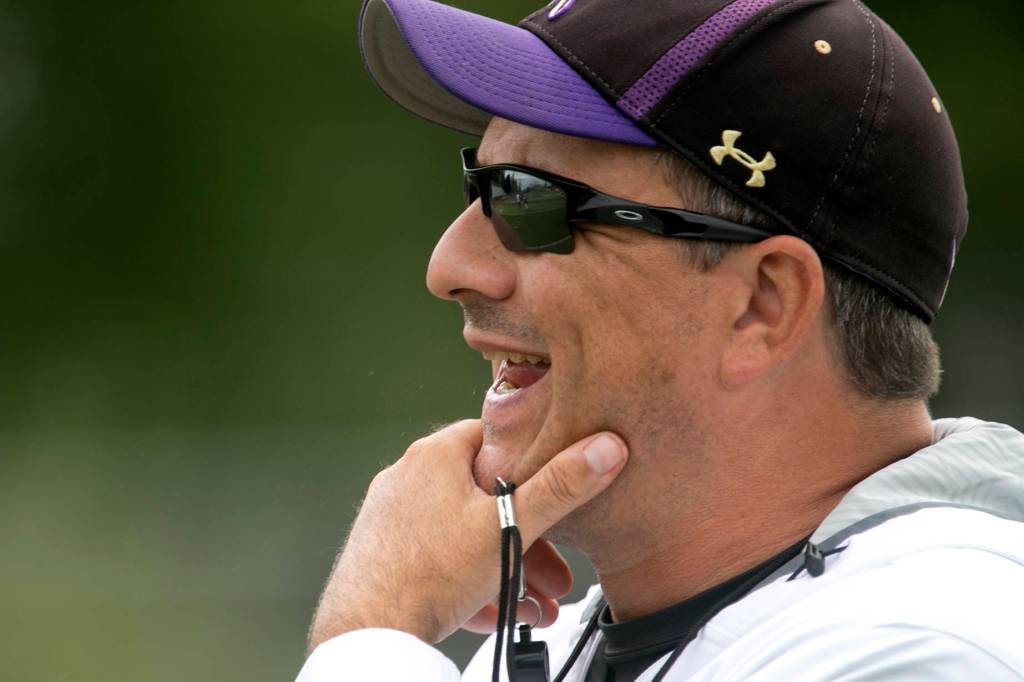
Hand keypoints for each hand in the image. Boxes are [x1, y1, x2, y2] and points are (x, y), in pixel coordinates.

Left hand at [307, 420, 627, 649]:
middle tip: (553, 573)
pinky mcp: (384, 550)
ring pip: (463, 534)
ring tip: (532, 604)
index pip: (496, 438)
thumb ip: (561, 487)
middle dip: (528, 538)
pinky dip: (468, 581)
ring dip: (504, 567)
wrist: (368, 631)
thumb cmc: (430, 576)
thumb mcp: (510, 528)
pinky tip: (493, 609)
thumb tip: (604, 448)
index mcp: (437, 454)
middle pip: (484, 496)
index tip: (553, 487)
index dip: (531, 462)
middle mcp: (409, 476)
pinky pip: (438, 559)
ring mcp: (393, 515)